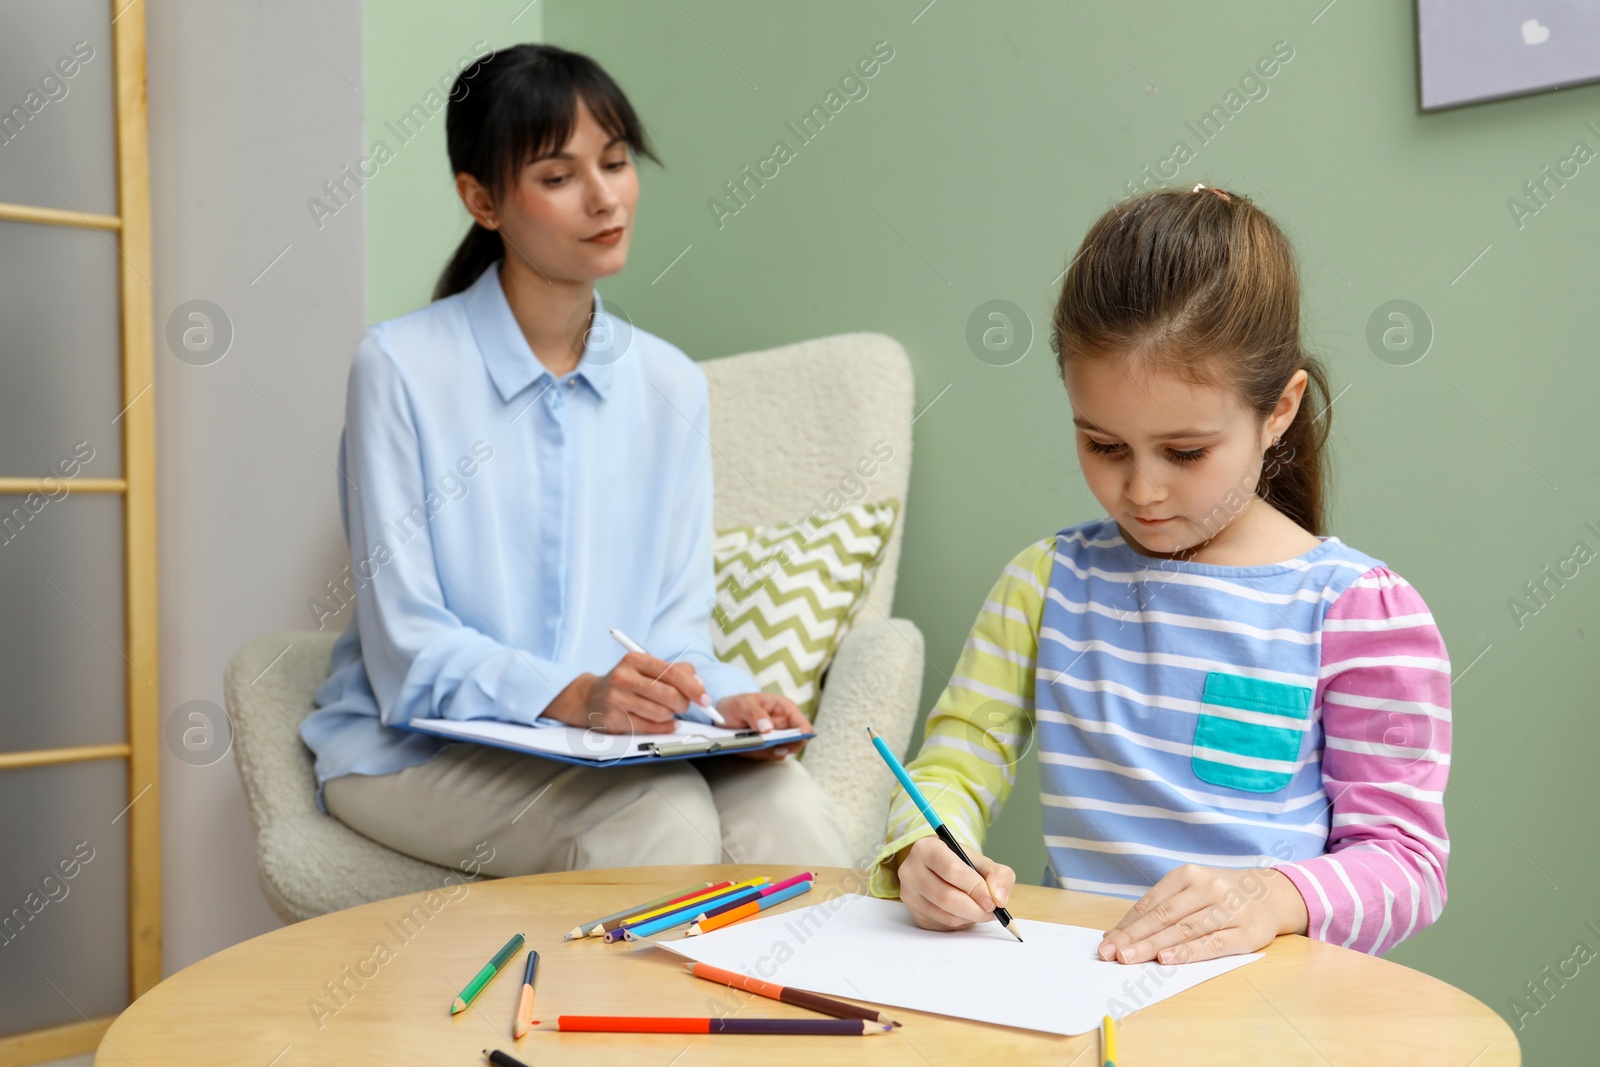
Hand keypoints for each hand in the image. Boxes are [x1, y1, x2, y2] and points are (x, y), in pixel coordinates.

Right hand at [541, 652, 707, 735]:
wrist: (590, 697)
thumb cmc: (627, 682)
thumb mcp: (646, 668)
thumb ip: (676, 671)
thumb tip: (699, 685)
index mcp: (635, 659)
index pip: (672, 672)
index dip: (693, 687)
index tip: (705, 698)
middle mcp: (623, 677)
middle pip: (669, 695)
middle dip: (683, 704)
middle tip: (684, 706)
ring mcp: (617, 699)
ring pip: (661, 713)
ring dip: (671, 716)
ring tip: (667, 712)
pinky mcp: (614, 719)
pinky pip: (650, 727)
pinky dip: (665, 727)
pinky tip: (667, 723)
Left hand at [714, 691, 810, 759]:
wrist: (722, 716)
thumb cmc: (737, 705)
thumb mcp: (742, 704)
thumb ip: (754, 713)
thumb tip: (768, 728)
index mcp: (786, 709)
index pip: (804, 727)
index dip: (801, 738)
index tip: (784, 743)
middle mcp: (785, 725)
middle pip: (795, 745)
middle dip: (776, 747)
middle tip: (761, 744)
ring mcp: (777, 739)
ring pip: (778, 753)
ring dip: (762, 751)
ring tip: (746, 741)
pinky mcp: (768, 749)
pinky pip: (766, 757)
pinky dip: (754, 755)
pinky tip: (744, 745)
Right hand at [896, 835, 1015, 930]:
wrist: (936, 869)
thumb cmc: (958, 863)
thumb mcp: (980, 860)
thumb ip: (998, 875)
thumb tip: (999, 898)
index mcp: (927, 849)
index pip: (953, 871)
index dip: (976, 888)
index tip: (993, 900)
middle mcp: (911, 870)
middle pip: (947, 897)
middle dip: (975, 909)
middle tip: (992, 911)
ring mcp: (909, 894)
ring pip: (945, 916)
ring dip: (970, 918)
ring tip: (981, 910)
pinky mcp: (914, 914)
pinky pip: (942, 926)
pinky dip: (960, 923)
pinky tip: (966, 913)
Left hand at [1097, 864, 1308, 965]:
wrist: (1271, 894)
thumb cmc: (1220, 896)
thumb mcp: (1192, 891)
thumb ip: (1160, 909)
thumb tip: (1119, 935)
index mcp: (1188, 875)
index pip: (1151, 903)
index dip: (1128, 924)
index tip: (1107, 942)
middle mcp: (1208, 887)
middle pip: (1164, 916)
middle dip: (1134, 937)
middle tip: (1111, 954)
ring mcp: (1228, 909)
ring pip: (1184, 929)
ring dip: (1154, 945)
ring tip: (1130, 958)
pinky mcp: (1246, 932)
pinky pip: (1212, 944)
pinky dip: (1187, 952)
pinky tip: (1167, 959)